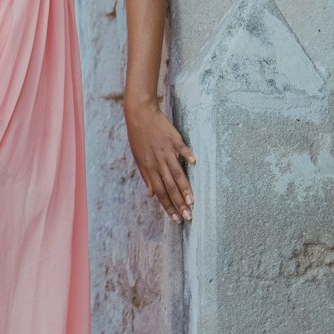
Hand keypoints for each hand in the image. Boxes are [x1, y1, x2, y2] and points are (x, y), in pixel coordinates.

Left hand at [124, 98, 196, 223]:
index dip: (167, 206)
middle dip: (179, 203)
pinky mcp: (174, 140)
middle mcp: (158, 162)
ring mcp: (167, 151)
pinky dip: (188, 156)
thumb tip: (151, 195)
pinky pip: (182, 149)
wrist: (140, 114)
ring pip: (177, 173)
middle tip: (188, 216)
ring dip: (185, 188)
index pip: (160, 192)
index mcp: (149, 168)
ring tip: (192, 201)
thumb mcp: (138, 158)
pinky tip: (195, 164)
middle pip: (170, 186)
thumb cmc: (138, 138)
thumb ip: (147, 177)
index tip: (175, 219)